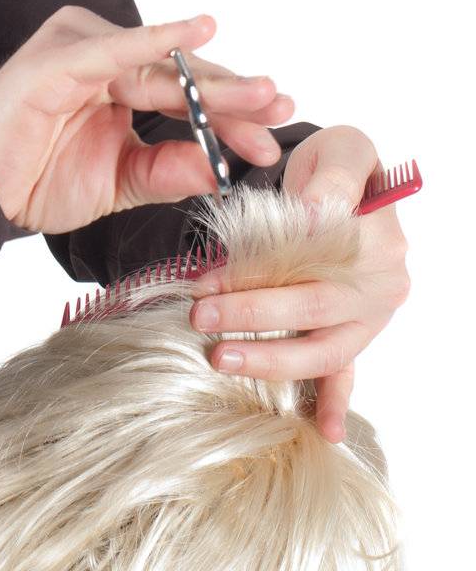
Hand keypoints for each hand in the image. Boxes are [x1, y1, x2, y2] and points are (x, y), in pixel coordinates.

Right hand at [0, 7, 294, 233]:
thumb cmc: (40, 177)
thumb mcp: (122, 181)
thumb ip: (168, 169)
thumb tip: (221, 167)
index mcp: (119, 80)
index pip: (187, 94)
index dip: (232, 115)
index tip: (271, 141)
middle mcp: (105, 56)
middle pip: (182, 76)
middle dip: (234, 98)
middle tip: (279, 110)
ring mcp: (83, 49)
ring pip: (160, 67)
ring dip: (213, 82)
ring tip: (258, 93)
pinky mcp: (62, 55)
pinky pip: (117, 49)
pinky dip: (158, 38)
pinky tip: (198, 31)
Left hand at [186, 124, 411, 442]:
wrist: (350, 178)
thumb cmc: (340, 165)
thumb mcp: (342, 150)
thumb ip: (332, 179)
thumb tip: (312, 215)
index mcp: (379, 238)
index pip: (314, 262)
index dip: (260, 272)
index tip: (211, 277)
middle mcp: (382, 284)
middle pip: (313, 309)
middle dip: (252, 317)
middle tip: (200, 318)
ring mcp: (371, 315)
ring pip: (324, 350)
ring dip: (272, 360)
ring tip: (221, 359)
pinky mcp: (357, 333)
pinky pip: (346, 371)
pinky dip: (333, 402)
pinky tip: (322, 431)